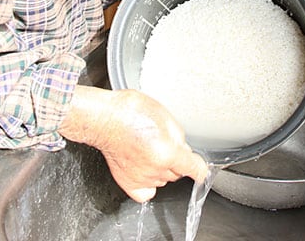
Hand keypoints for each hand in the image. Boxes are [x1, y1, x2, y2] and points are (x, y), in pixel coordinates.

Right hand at [59, 86, 208, 201]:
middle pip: (178, 173)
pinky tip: (146, 171)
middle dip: (176, 161)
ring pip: (163, 181)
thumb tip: (183, 149)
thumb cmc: (130, 111)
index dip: (200, 167)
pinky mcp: (127, 182)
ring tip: (150, 151)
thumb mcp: (165, 115)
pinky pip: (146, 193)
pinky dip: (149, 185)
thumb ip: (179, 136)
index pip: (195, 169)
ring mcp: (141, 178)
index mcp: (167, 152)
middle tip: (164, 145)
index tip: (200, 168)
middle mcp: (155, 169)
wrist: (104, 118)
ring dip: (162, 170)